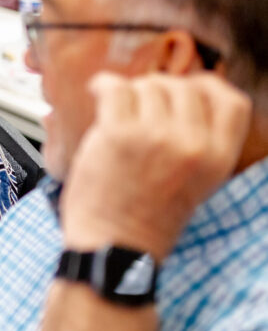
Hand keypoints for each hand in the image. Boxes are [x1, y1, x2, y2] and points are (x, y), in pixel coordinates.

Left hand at [61, 72, 251, 260]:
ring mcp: (156, 137)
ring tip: (118, 116)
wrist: (115, 245)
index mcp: (218, 158)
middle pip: (184, 86)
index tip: (183, 91)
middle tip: (138, 108)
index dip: (206, 88)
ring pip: (147, 85)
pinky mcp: (119, 134)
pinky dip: (103, 86)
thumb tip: (178, 93)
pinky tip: (98, 95)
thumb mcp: (195, 180)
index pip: (232, 102)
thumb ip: (196, 141)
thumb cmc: (147, 215)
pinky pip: (115, 87)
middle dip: (159, 91)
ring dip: (129, 94)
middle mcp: (193, 145)